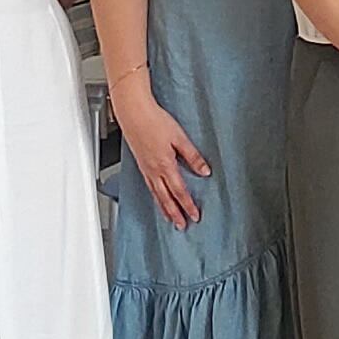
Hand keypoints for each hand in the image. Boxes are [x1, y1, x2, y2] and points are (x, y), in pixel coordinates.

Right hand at [114, 81, 210, 228]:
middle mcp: (153, 171)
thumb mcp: (180, 138)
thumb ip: (193, 156)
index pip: (179, 191)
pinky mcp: (141, 164)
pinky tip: (157, 199)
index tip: (195, 215)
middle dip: (175, 214)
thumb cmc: (155, 121)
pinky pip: (149, 187)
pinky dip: (155, 197)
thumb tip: (205, 171)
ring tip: (170, 219)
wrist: (133, 113)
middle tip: (183, 226)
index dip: (188, 205)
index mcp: (165, 165)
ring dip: (164, 209)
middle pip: (166, 198)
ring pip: (156, 195)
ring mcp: (145, 169)